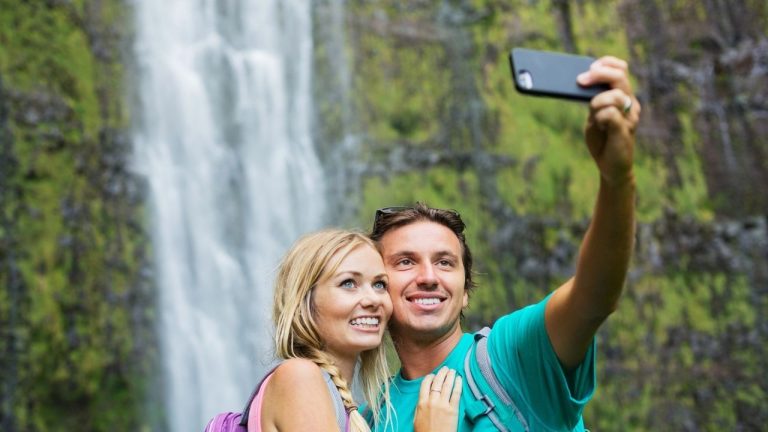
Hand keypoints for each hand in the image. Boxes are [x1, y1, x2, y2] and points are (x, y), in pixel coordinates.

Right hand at [413, 367, 462, 431]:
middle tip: (445, 369)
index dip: (430, 377)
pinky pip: (456, 394)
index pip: (425, 384)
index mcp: (421, 403)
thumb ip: (420, 407)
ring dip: (450, 376)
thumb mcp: (417, 419)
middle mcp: (432, 401)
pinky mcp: (453, 410)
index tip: (433, 375)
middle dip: (442, 373)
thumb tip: (423, 399)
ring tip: (453, 371)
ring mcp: (443, 405)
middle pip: (437, 382)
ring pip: (447, 385)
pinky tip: (459, 380)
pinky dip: (458, 385)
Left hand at [577, 56, 640, 186]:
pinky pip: (610, 113)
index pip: (620, 69)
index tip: (589, 68)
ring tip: (594, 117)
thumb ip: (593, 101)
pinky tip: (599, 126)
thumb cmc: (602, 140)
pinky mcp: (625, 129)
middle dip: (598, 74)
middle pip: (619, 76)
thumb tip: (581, 83)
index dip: (605, 64)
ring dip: (597, 101)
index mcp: (623, 97)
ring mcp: (630, 116)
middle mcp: (630, 103)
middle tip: (580, 80)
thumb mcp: (594, 116)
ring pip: (614, 95)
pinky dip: (599, 117)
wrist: (611, 167)